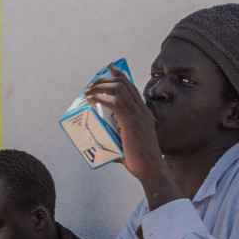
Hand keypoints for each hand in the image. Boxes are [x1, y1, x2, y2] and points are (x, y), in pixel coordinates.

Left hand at [83, 66, 163, 180]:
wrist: (150, 168)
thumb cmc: (140, 162)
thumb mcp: (130, 147)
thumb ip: (120, 145)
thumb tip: (109, 152)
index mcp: (144, 113)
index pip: (132, 88)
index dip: (121, 76)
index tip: (110, 70)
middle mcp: (142, 110)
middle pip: (124, 83)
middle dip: (106, 79)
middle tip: (91, 84)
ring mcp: (137, 114)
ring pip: (118, 89)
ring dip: (100, 86)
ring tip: (88, 91)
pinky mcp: (130, 121)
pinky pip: (113, 102)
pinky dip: (100, 98)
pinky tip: (91, 100)